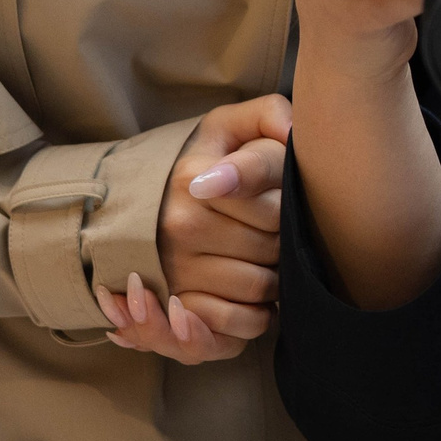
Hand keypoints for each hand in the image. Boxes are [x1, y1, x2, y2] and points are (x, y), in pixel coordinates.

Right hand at [96, 94, 290, 363]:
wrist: (148, 200)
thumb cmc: (206, 159)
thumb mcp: (231, 125)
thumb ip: (269, 116)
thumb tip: (292, 136)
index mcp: (192, 179)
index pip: (274, 211)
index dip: (287, 207)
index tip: (278, 200)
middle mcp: (179, 227)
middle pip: (271, 251)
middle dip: (285, 242)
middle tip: (276, 230)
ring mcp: (177, 272)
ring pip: (260, 289)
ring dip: (276, 278)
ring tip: (267, 257)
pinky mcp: (182, 308)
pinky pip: (240, 324)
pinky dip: (259, 314)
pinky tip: (257, 291)